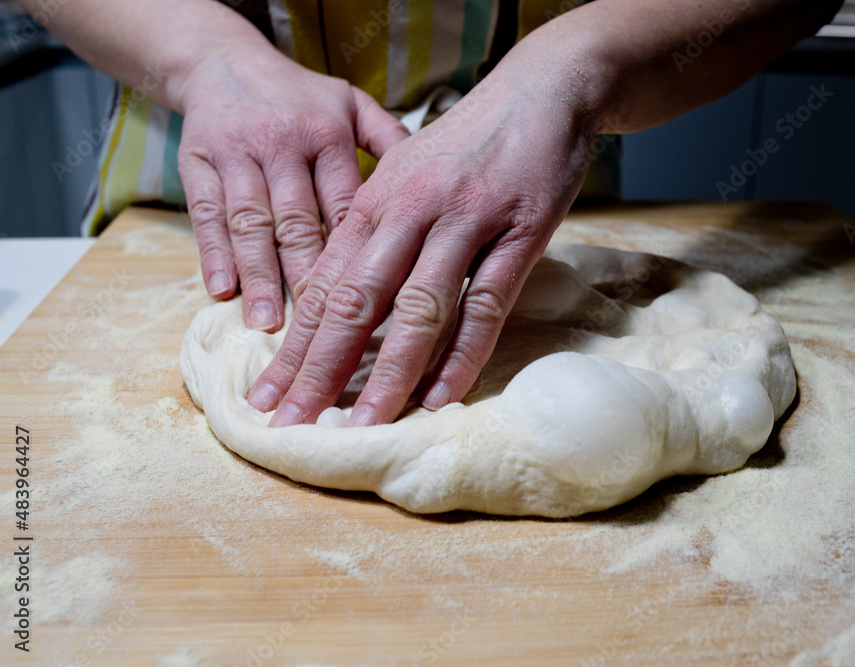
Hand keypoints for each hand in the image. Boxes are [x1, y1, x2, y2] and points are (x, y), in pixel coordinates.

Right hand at [177, 47, 409, 331]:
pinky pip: (206, 213)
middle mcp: (283, 145)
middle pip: (297, 221)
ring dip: (258, 275)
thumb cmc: (301, 95)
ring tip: (265, 323)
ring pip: (251, 222)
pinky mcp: (198, 162)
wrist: (225, 60)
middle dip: (305, 277)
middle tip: (315, 329)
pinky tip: (221, 290)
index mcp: (328, 135)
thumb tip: (431, 184)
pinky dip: (213, 253)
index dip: (354, 254)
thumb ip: (389, 140)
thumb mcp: (351, 103)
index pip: (345, 204)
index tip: (368, 301)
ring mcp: (238, 155)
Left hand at [245, 58, 598, 426]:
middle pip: (358, 301)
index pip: (325, 286)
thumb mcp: (404, 173)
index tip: (268, 393)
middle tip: (292, 422)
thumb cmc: (466, 142)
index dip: (294, 346)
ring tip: (364, 425)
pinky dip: (464, 353)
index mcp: (375, 200)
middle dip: (321, 368)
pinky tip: (442, 394)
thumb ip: (373, 229)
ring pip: (420, 308)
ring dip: (390, 372)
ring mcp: (466, 221)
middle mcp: (411, 211)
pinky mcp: (520, 233)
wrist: (541, 90)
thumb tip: (340, 295)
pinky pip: (487, 303)